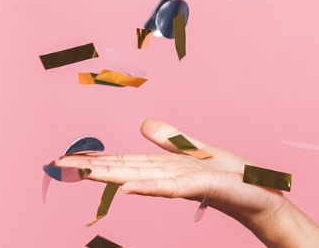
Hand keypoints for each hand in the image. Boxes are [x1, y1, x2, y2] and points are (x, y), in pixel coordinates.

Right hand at [53, 119, 289, 225]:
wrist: (262, 193)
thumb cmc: (233, 176)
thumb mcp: (200, 151)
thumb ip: (172, 140)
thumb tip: (142, 125)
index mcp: (167, 166)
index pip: (127, 161)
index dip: (98, 159)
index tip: (67, 157)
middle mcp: (170, 176)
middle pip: (127, 170)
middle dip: (93, 167)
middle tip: (57, 164)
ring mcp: (185, 183)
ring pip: (142, 177)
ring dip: (112, 175)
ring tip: (82, 172)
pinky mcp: (203, 187)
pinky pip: (173, 186)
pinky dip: (150, 187)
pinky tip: (129, 188)